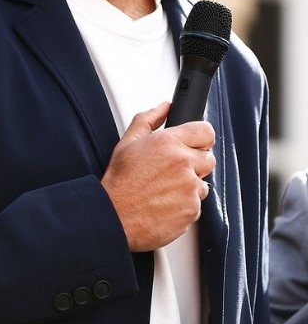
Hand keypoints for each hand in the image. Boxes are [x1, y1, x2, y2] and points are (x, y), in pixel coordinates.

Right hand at [101, 101, 214, 251]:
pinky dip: (185, 205)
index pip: (206, 131)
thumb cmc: (120, 181)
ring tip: (164, 189)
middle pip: (209, 158)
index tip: (194, 144)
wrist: (115, 216)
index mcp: (168, 142)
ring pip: (202, 184)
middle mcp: (183, 163)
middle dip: (194, 163)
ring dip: (189, 186)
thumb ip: (149, 119)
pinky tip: (165, 203)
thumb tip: (164, 107)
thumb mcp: (128, 142)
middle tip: (172, 170)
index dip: (200, 138)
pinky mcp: (192, 211)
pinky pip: (197, 205)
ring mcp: (190, 188)